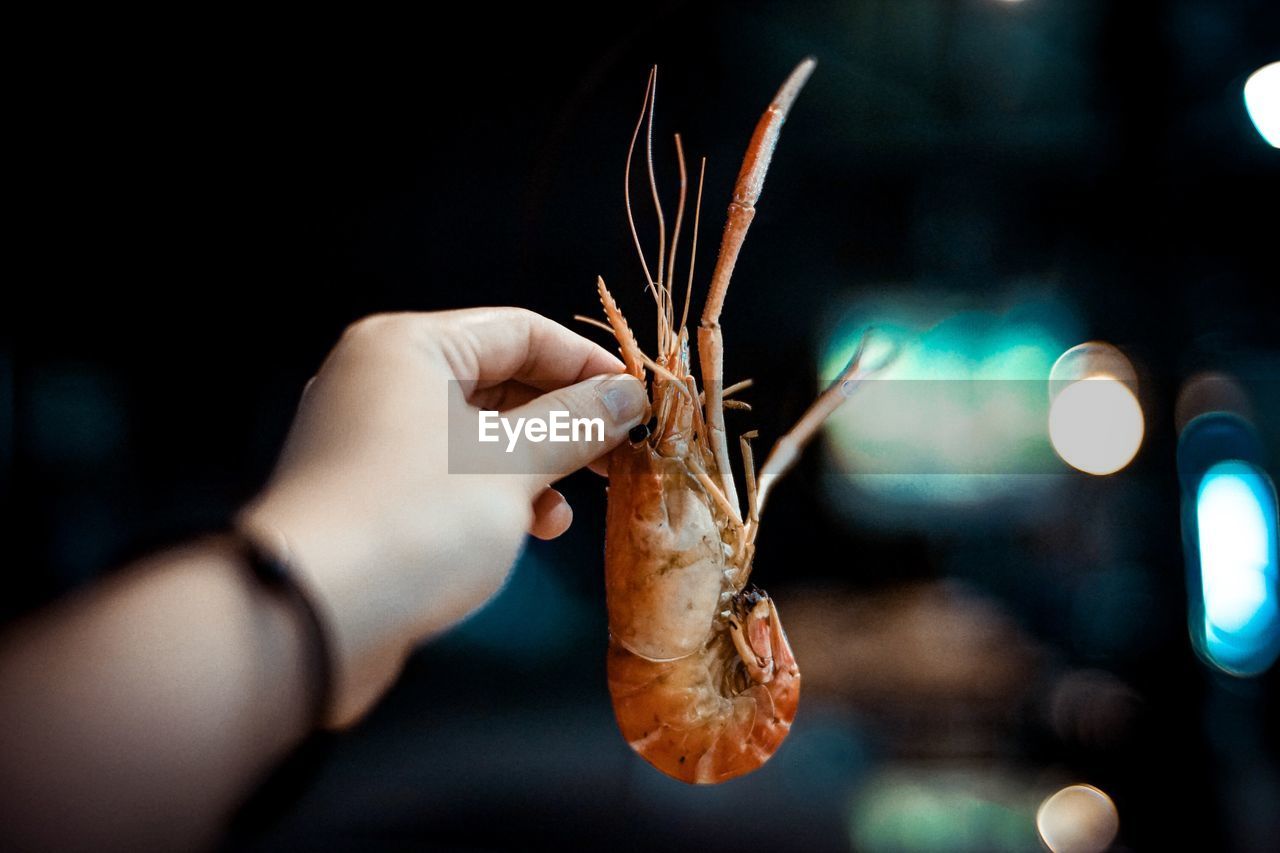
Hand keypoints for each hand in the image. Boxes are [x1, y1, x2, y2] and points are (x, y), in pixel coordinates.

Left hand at [238, 308, 645, 726]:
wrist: (312, 618)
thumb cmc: (415, 521)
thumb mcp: (511, 467)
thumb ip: (576, 422)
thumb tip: (629, 395)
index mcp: (408, 347)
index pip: (520, 332)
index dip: (589, 365)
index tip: (642, 403)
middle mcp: (382, 380)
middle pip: (499, 382)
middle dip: (565, 422)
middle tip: (622, 458)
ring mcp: (370, 439)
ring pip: (477, 435)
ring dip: (535, 467)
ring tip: (569, 509)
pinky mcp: (369, 494)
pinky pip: (450, 474)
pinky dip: (495, 495)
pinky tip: (530, 529)